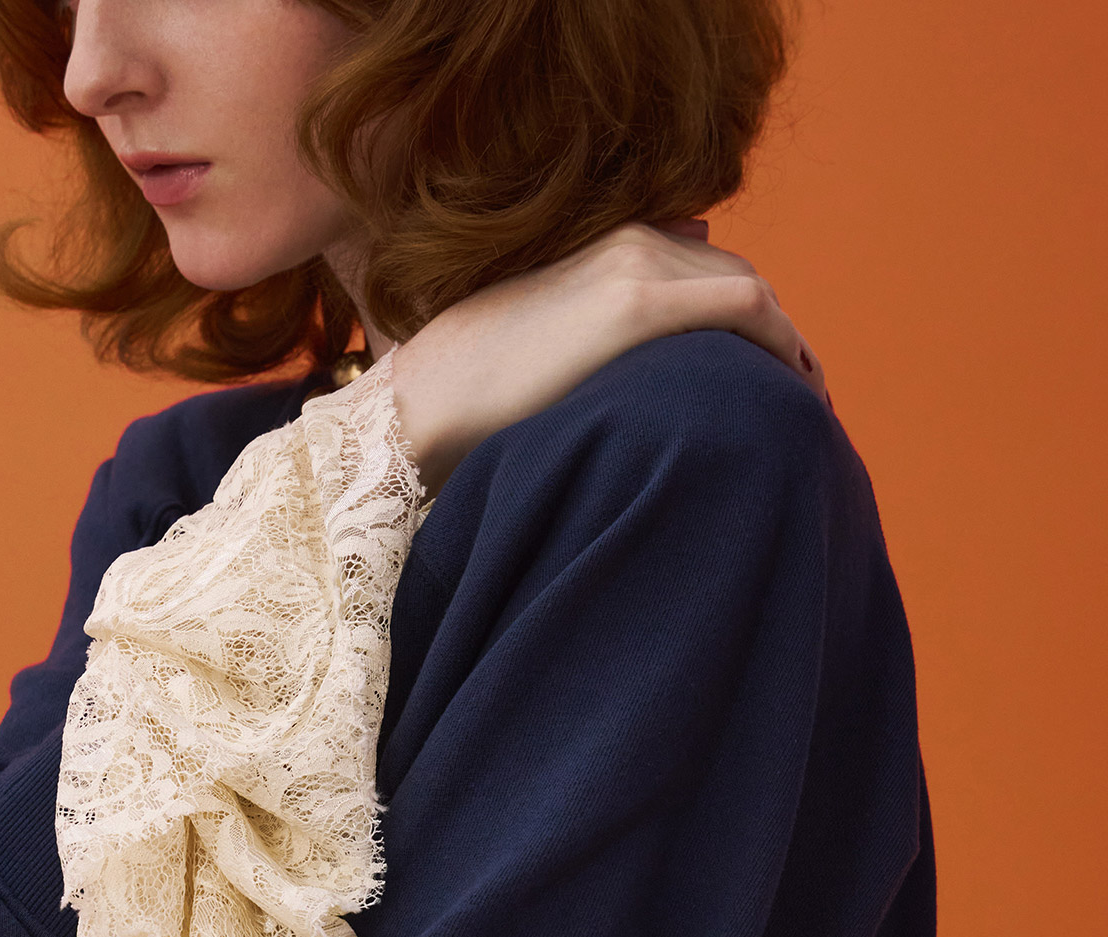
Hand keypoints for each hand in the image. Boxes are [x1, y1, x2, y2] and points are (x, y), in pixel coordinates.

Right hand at [391, 222, 825, 496]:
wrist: (427, 403)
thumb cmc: (471, 398)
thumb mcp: (546, 354)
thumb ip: (601, 341)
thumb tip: (643, 372)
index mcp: (607, 249)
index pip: (703, 270)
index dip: (744, 323)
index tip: (760, 377)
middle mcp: (631, 242)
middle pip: (734, 279)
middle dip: (771, 335)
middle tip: (794, 396)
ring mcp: (638, 264)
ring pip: (747, 290)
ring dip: (783, 344)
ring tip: (801, 402)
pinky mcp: (639, 301)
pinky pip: (745, 308)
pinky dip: (781, 344)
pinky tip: (794, 391)